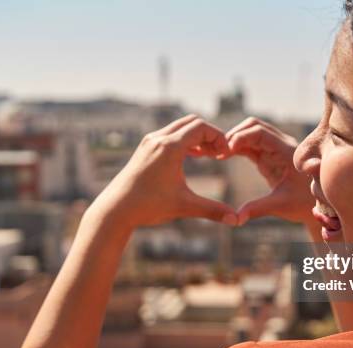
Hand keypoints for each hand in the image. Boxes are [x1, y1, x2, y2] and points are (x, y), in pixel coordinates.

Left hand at [87, 115, 237, 229]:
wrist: (116, 210)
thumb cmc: (148, 206)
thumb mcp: (184, 206)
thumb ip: (212, 211)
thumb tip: (237, 221)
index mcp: (170, 148)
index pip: (201, 127)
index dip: (219, 137)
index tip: (226, 154)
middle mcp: (158, 139)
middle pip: (192, 122)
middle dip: (210, 134)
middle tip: (219, 153)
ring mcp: (150, 141)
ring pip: (180, 127)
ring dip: (197, 137)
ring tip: (209, 156)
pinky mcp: (145, 148)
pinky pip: (170, 134)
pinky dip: (185, 140)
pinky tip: (193, 157)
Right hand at [222, 117, 314, 225]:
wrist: (315, 206)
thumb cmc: (303, 204)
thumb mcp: (281, 205)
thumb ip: (257, 208)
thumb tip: (236, 218)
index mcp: (286, 151)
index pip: (260, 132)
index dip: (240, 137)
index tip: (225, 151)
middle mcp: (281, 145)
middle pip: (254, 126)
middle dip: (235, 135)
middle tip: (217, 151)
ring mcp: (275, 149)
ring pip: (251, 133)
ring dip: (234, 140)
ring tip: (217, 154)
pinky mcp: (269, 157)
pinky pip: (251, 145)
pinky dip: (237, 147)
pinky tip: (223, 156)